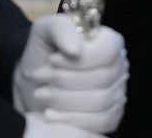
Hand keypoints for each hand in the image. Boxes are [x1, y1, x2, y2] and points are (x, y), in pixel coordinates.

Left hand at [13, 14, 127, 133]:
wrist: (33, 82)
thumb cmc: (43, 52)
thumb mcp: (45, 31)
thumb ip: (61, 29)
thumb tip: (76, 50)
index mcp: (109, 41)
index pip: (108, 50)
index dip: (81, 57)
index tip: (52, 60)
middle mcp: (119, 66)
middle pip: (103, 78)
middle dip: (64, 80)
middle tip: (40, 77)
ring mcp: (117, 93)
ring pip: (100, 101)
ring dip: (63, 99)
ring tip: (41, 93)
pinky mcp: (111, 116)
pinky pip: (101, 122)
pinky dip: (71, 119)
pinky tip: (50, 114)